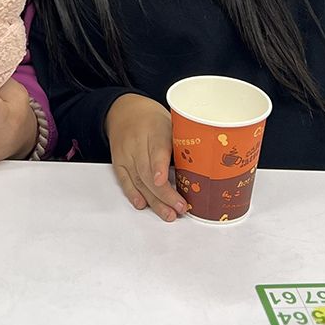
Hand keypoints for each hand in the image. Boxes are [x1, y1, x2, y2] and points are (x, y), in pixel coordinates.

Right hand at [105, 94, 186, 221]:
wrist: (125, 111)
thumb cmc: (154, 120)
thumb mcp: (172, 123)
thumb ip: (183, 143)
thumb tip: (206, 170)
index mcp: (155, 128)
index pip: (156, 149)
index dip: (159, 166)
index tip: (163, 181)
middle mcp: (137, 141)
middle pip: (147, 171)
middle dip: (164, 193)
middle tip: (180, 207)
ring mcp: (125, 153)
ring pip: (138, 180)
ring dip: (153, 200)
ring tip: (168, 214)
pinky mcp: (118, 162)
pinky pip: (124, 180)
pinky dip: (133, 194)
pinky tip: (143, 204)